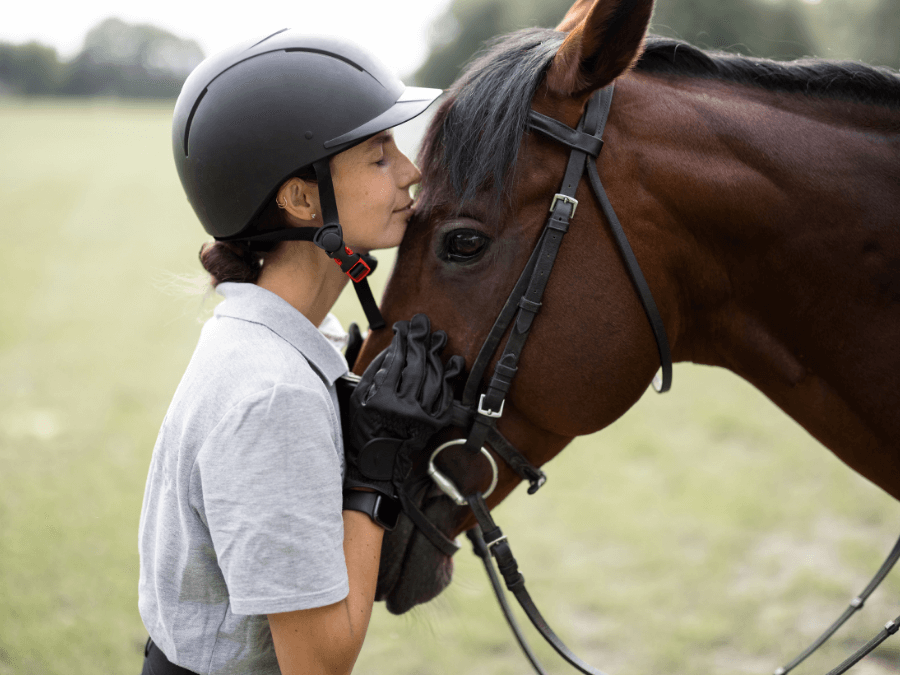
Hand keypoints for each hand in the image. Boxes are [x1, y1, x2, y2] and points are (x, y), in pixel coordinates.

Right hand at [345, 314, 463, 497]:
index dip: (401, 342)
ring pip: (433, 380)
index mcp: (381, 401)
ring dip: (437, 357)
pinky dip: (448, 379)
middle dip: (421, 342)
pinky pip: (444, 397)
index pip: (395, 362)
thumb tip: (395, 348)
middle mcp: (403, 409)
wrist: (377, 463)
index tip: (404, 328)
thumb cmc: (363, 428)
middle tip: (424, 325)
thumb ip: (375, 372)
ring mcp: (421, 418)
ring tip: (439, 340)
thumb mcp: (359, 398)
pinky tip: (451, 365)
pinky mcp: (433, 425)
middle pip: (417, 367)